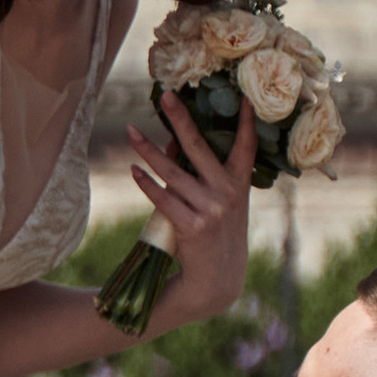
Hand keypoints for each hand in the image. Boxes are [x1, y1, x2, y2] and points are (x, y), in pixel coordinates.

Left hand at [129, 86, 256, 322]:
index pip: (246, 147)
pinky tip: (133, 171)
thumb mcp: (221, 204)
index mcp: (239, 186)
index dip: (246, 122)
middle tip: (166, 95)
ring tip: (131, 132)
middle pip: (200, 148)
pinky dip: (147, 184)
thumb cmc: (217, 235)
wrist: (217, 280)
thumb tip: (172, 142)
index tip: (245, 97)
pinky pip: (163, 199)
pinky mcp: (190, 227)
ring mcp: (209, 211)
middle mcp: (227, 195)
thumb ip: (202, 175)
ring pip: (173, 173)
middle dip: (181, 119)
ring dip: (148, 151)